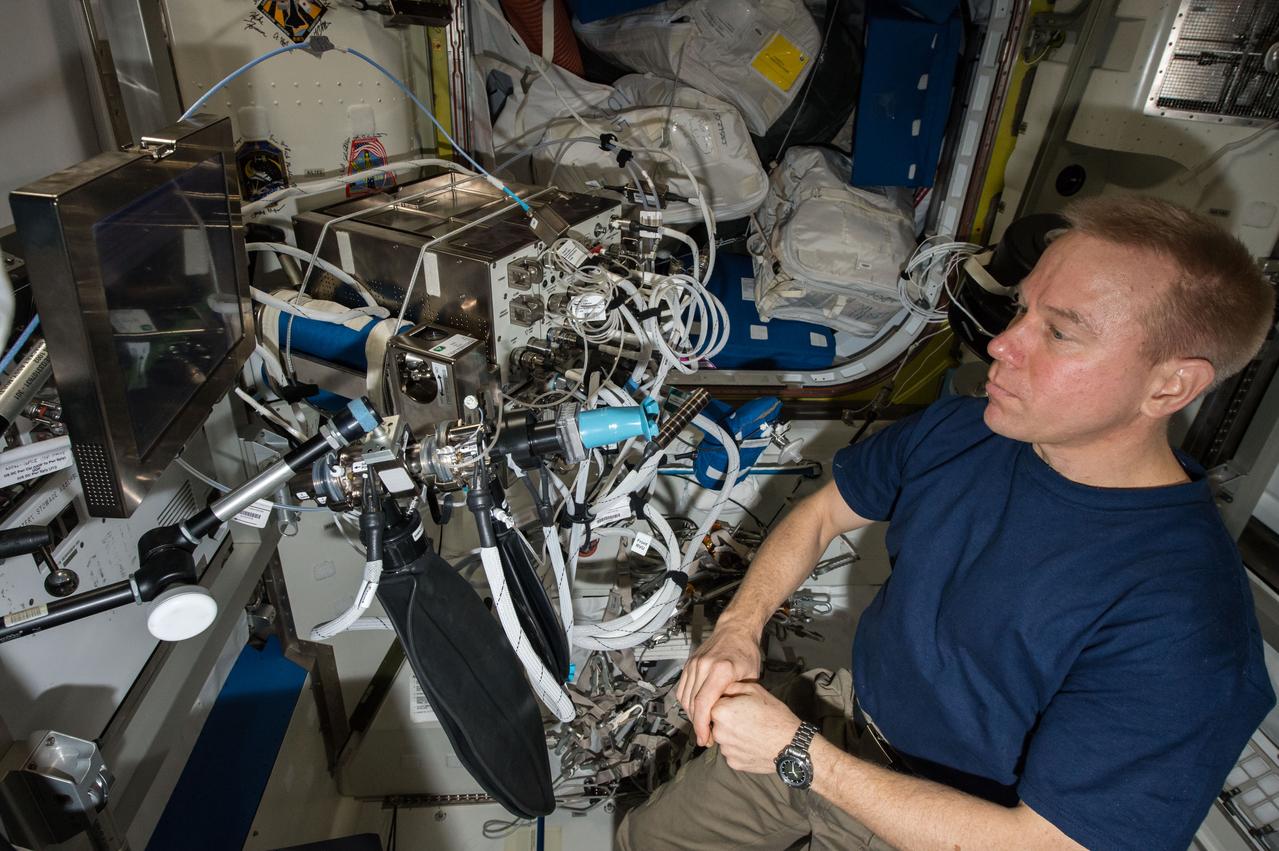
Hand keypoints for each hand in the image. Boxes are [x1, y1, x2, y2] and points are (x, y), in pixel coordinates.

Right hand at [676, 621, 762, 745]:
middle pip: (692, 703)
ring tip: (702, 726)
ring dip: (691, 715)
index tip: (705, 738)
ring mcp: (694, 664)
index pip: (703, 703)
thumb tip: (729, 719)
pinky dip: (687, 703)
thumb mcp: (750, 677)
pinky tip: (696, 710)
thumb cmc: (746, 651)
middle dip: (697, 724)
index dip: (701, 725)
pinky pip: (682, 689)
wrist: (735, 630)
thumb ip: (737, 697)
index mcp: (721, 669)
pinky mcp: (689, 664)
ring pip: (685, 698)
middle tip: (706, 737)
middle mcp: (704, 666)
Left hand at [710, 682, 803, 773]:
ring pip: (724, 737)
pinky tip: (753, 743)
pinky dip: (739, 748)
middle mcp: (718, 732)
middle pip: (716, 722)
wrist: (791, 744)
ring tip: (752, 731)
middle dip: (727, 718)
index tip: (739, 704)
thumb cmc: (775, 715)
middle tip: (747, 717)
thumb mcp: (756, 690)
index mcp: (720, 711)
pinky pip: (731, 752)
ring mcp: (725, 750)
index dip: (727, 702)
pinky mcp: (733, 763)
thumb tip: (722, 687)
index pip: (713, 703)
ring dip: (732, 734)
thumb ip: (733, 686)